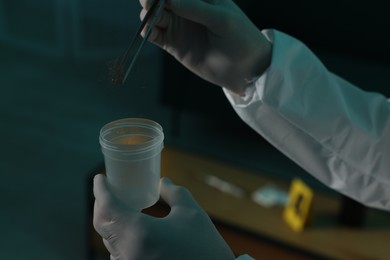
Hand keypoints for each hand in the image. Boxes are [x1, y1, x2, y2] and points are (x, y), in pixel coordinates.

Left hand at [93, 174, 234, 259]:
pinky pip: (119, 254)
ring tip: (117, 206)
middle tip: (108, 190)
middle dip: (102, 204)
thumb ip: (173, 193)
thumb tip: (162, 182)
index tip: (100, 178)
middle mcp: (127, 252)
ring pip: (109, 241)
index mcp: (138, 233)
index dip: (100, 190)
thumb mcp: (191, 213)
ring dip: (109, 222)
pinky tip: (128, 229)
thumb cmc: (203, 246)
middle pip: (103, 224)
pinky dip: (118, 238)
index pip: (108, 207)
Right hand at [139, 0, 271, 94]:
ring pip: (154, 14)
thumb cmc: (241, 39)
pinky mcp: (173, 44)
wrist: (244, 70)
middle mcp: (187, 8)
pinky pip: (155, 34)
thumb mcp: (222, 19)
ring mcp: (179, 25)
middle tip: (149, 4)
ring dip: (148, 14)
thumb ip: (196, 8)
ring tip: (152, 20)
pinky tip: (150, 32)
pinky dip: (148, 32)